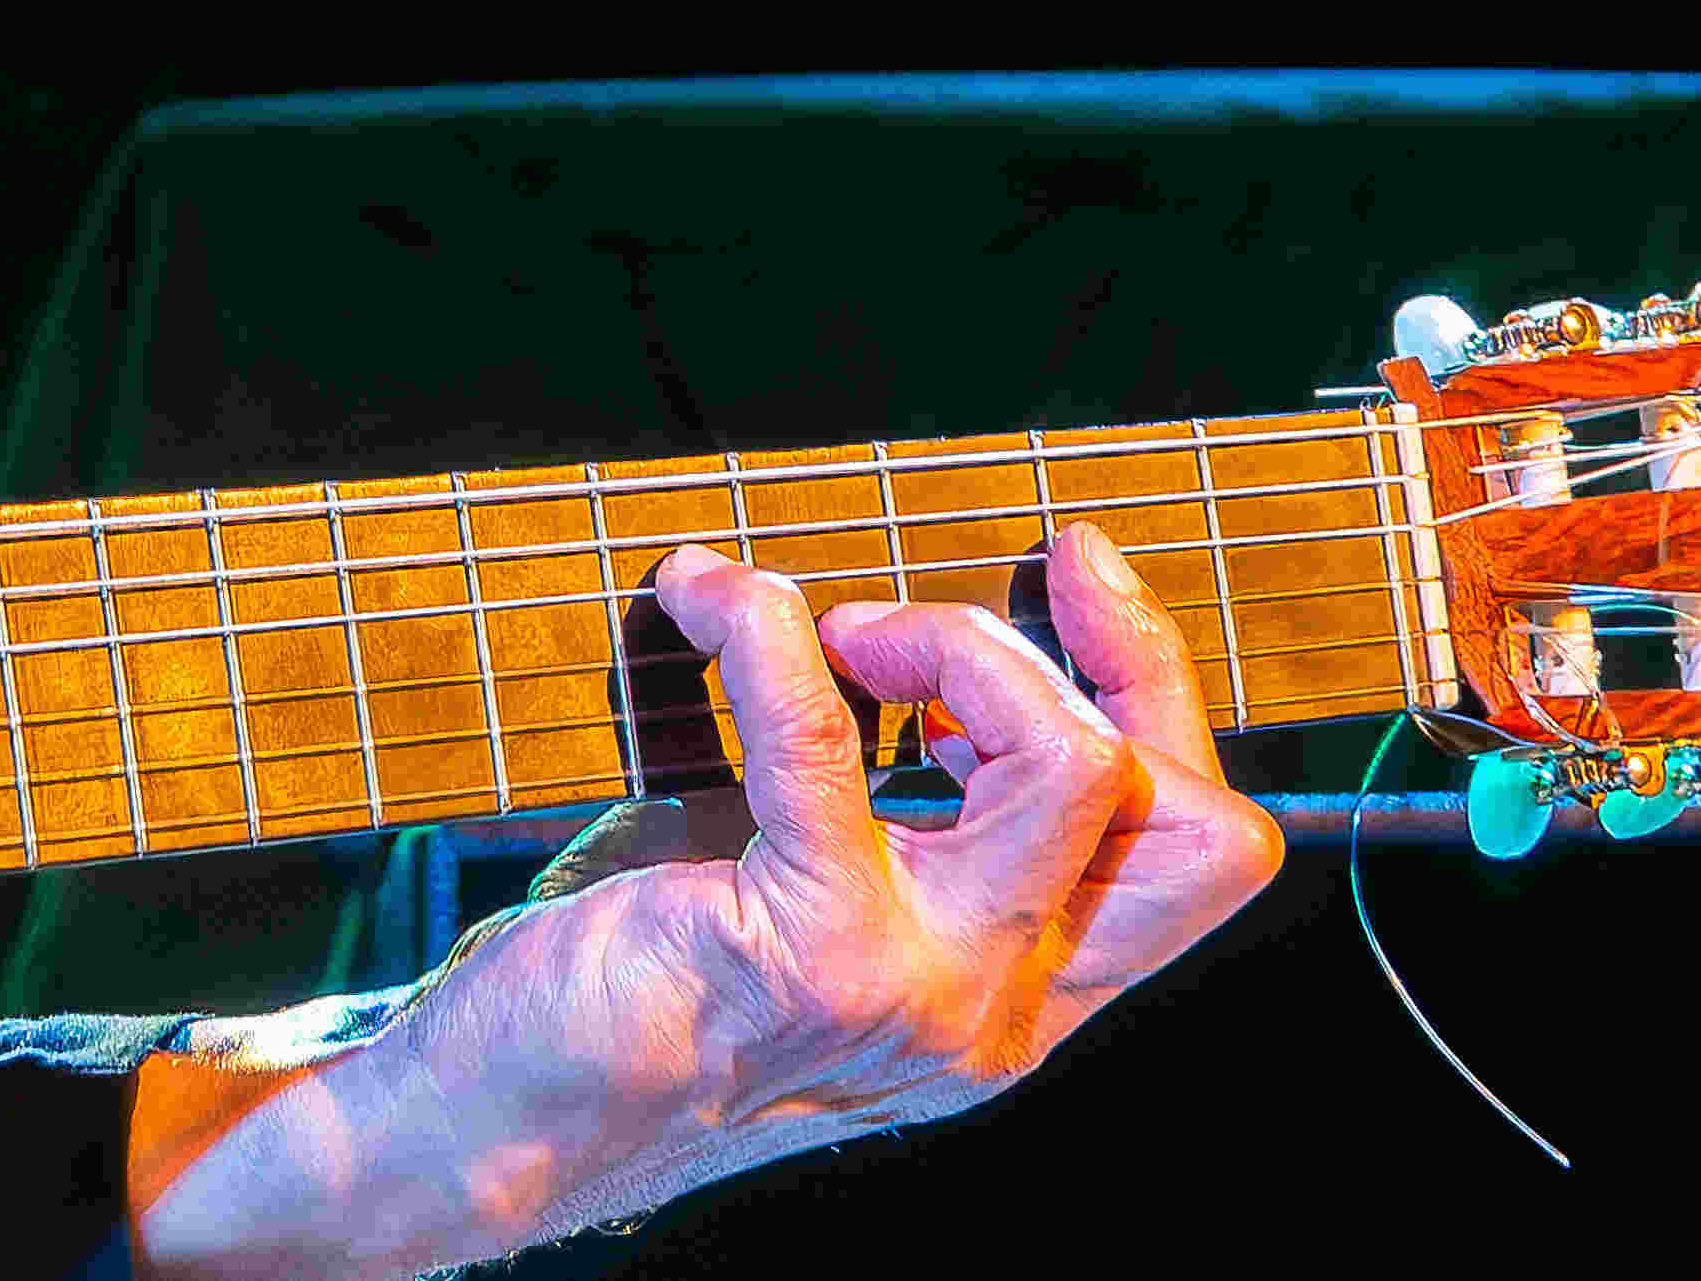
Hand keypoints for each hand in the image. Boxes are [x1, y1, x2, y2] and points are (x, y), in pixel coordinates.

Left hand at [131, 525, 1283, 1275]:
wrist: (503, 1124)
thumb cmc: (640, 990)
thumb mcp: (821, 910)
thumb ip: (908, 823)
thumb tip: (920, 640)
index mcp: (1017, 991)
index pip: (1196, 846)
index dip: (1153, 683)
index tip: (1073, 575)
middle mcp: (997, 1006)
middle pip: (1181, 818)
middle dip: (1099, 660)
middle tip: (951, 603)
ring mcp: (918, 988)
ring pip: (1064, 767)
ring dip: (942, 640)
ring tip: (820, 630)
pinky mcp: (809, 950)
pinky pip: (827, 735)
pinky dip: (766, 630)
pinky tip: (699, 599)